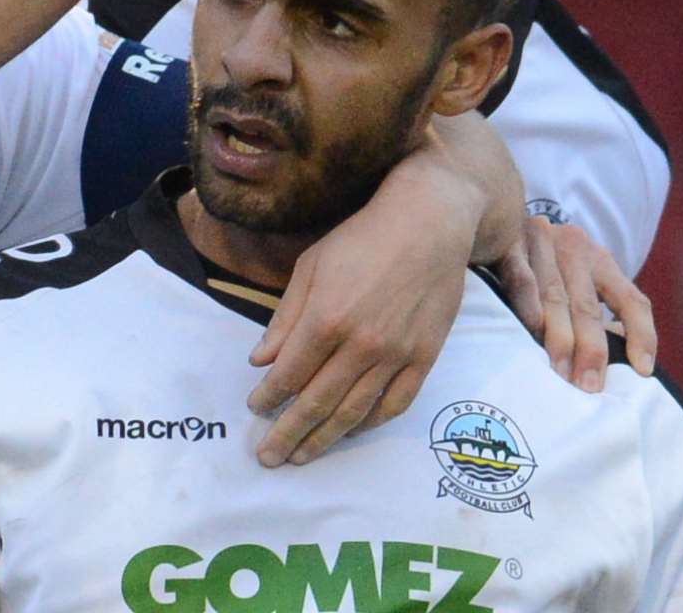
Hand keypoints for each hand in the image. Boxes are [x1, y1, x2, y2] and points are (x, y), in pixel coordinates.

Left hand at [245, 162, 472, 465]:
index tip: (254, 409)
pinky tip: (351, 431)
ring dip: (325, 439)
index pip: (288, 374)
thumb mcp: (310, 267)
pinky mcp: (424, 358)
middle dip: (288, 433)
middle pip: (317, 403)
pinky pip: (395, 404)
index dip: (268, 397)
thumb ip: (285, 318)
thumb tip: (259, 360)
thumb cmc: (361, 240)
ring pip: (354, 412)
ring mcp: (396, 355)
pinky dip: (370, 423)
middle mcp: (360, 345)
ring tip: (303, 456)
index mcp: (326, 319)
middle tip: (268, 457)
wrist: (428, 226)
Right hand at [496, 217, 656, 388]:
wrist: (493, 208)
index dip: (642, 335)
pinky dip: (527, 305)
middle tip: (589, 386)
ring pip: (555, 297)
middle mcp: (574, 247)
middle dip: (591, 349)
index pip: (631, 299)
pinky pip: (520, 278)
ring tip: (560, 373)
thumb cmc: (538, 260)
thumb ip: (593, 309)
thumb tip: (622, 358)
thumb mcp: (574, 274)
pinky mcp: (506, 243)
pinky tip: (531, 330)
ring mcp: (540, 243)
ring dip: (558, 338)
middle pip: (587, 305)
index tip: (642, 372)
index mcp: (598, 258)